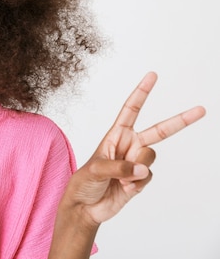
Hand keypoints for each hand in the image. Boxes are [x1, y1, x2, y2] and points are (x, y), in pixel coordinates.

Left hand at [64, 71, 205, 225]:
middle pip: (159, 131)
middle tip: (201, 110)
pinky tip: (123, 188)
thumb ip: (118, 167)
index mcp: (116, 135)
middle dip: (180, 121)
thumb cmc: (83, 183)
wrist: (85, 207)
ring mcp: (137, 163)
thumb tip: (141, 169)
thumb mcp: (94, 170)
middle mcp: (129, 146)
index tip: (152, 75)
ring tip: (120, 178)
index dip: (141, 93)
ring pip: (151, 158)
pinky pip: (147, 177)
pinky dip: (136, 184)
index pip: (131, 110)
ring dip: (136, 169)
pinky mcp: (141, 180)